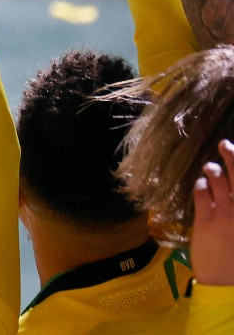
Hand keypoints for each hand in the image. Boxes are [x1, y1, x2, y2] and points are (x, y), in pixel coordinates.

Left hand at [191, 139, 233, 285]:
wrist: (230, 287)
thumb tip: (232, 195)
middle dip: (233, 156)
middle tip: (225, 143)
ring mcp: (225, 214)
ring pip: (218, 180)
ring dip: (213, 169)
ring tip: (210, 165)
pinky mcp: (205, 220)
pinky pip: (201, 193)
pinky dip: (201, 184)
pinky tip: (201, 184)